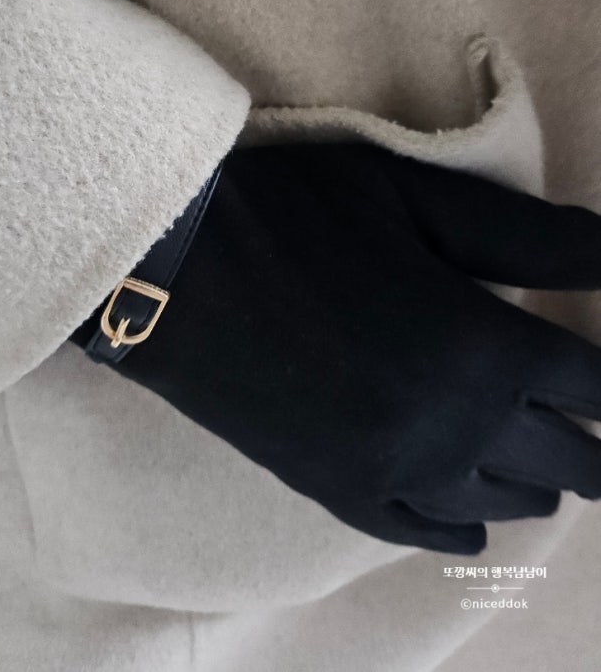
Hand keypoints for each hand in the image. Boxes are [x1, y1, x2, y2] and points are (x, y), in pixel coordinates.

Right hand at [113, 141, 600, 553]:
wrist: (170, 272)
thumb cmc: (292, 215)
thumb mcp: (409, 196)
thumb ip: (522, 234)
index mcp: (479, 344)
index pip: (592, 383)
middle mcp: (452, 426)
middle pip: (568, 460)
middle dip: (594, 443)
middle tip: (591, 423)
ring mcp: (393, 469)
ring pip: (504, 501)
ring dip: (539, 479)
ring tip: (548, 462)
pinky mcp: (336, 490)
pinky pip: (422, 533)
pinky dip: (462, 526)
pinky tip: (474, 521)